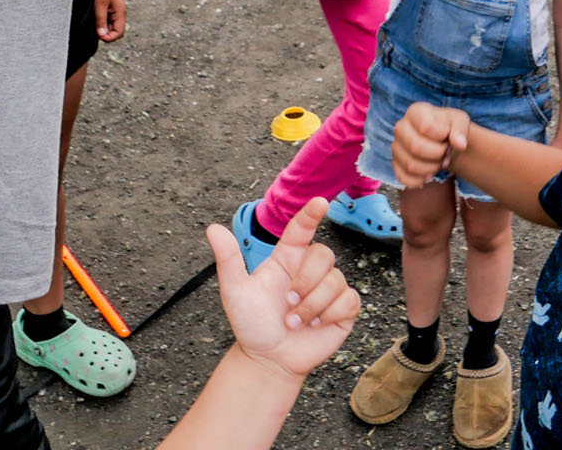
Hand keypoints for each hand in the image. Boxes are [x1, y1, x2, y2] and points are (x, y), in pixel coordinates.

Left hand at [94, 0, 125, 42]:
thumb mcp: (99, 5)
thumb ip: (101, 21)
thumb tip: (102, 35)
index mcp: (120, 13)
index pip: (119, 33)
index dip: (110, 38)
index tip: (99, 36)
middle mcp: (120, 13)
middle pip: (116, 31)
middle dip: (107, 34)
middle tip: (96, 31)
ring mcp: (116, 10)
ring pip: (112, 26)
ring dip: (104, 28)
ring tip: (95, 23)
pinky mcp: (111, 7)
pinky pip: (109, 19)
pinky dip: (103, 22)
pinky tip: (96, 19)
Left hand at [206, 196, 359, 381]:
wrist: (269, 359)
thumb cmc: (252, 324)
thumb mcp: (235, 291)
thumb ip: (228, 260)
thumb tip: (212, 228)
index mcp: (287, 258)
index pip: (302, 228)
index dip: (311, 213)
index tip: (320, 202)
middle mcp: (309, 270)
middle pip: (323, 253)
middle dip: (305, 281)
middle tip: (288, 303)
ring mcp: (329, 288)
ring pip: (335, 280)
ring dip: (312, 306)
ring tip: (295, 322)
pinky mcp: (344, 309)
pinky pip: (349, 300)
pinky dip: (330, 314)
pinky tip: (316, 325)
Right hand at [392, 102, 470, 186]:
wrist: (444, 141)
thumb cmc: (449, 128)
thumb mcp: (459, 121)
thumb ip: (460, 130)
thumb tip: (460, 144)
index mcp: (415, 111)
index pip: (426, 127)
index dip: (442, 136)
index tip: (448, 135)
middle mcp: (401, 127)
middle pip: (415, 147)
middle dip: (437, 154)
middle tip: (446, 152)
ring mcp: (396, 146)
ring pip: (410, 165)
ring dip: (432, 168)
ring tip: (439, 161)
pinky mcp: (396, 164)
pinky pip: (404, 178)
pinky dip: (421, 180)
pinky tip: (429, 174)